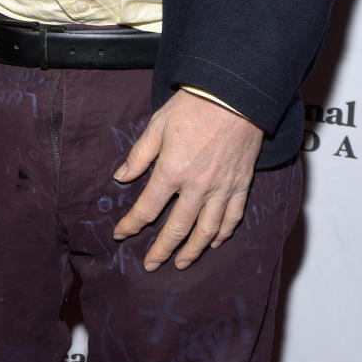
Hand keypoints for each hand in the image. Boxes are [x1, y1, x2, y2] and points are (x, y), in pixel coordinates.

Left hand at [112, 88, 263, 270]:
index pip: (147, 208)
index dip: (131, 224)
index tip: (120, 234)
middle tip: (150, 265)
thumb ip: (140, 155)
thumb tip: (121, 177)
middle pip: (177, 229)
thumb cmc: (193, 106)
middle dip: (161, 250)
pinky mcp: (240, 185)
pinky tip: (214, 243)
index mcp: (172, 171)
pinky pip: (232, 218)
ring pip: (206, 231)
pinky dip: (222, 234)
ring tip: (181, 263)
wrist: (234, 96)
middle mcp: (197, 187)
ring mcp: (221, 189)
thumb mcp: (157, 125)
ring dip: (192, 251)